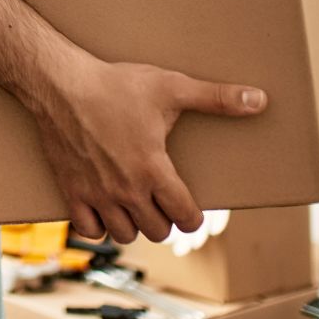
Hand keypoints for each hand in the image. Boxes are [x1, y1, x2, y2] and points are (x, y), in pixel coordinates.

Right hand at [19, 43, 264, 244]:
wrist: (60, 83)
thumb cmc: (116, 84)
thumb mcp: (170, 87)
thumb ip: (216, 98)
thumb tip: (259, 100)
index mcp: (153, 170)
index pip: (185, 217)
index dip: (192, 216)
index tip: (189, 207)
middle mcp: (126, 190)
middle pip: (156, 231)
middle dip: (164, 220)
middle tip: (161, 201)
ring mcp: (97, 194)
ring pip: (124, 236)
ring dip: (133, 226)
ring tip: (135, 206)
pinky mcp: (71, 191)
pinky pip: (88, 231)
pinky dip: (98, 227)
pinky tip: (104, 209)